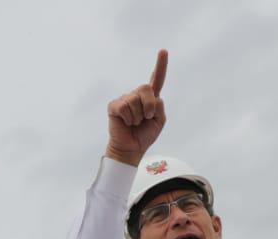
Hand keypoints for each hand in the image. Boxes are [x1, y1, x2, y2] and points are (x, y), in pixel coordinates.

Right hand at [106, 49, 168, 165]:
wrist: (131, 149)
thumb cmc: (144, 135)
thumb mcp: (159, 121)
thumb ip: (159, 106)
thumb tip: (150, 96)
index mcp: (150, 98)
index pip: (157, 79)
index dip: (160, 65)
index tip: (163, 51)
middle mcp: (137, 95)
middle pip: (146, 88)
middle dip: (149, 105)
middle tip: (146, 118)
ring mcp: (125, 99)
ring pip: (135, 100)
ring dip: (138, 116)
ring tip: (134, 123)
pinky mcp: (114, 105)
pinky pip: (125, 107)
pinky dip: (128, 118)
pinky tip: (126, 123)